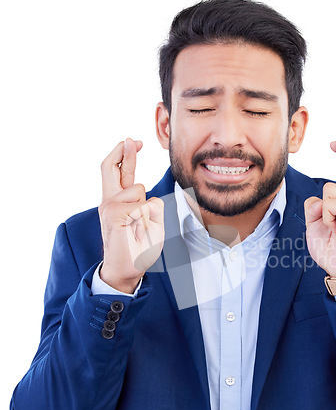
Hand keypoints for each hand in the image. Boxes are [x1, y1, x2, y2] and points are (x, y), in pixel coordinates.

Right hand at [98, 138, 163, 292]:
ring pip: (139, 190)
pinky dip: (147, 218)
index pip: (119, 172)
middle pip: (110, 167)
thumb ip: (149, 204)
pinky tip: (138, 231)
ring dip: (147, 208)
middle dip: (123, 151)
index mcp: (118, 201)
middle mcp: (110, 201)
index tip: (134, 142)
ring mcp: (110, 206)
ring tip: (140, 228)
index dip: (126, 155)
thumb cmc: (139, 247)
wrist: (128, 269)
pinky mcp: (113, 214)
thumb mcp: (151, 221)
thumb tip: (147, 195)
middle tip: (131, 140)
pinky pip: (143, 205)